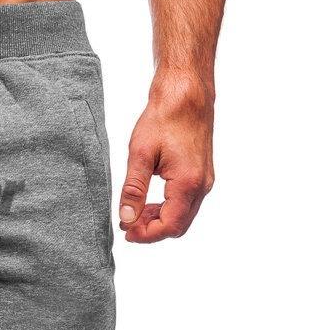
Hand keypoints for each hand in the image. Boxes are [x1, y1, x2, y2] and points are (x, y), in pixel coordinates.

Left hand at [119, 71, 214, 242]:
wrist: (186, 95)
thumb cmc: (164, 118)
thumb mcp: (140, 155)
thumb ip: (133, 190)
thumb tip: (126, 218)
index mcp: (188, 183)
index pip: (169, 225)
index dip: (146, 235)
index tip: (125, 232)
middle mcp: (201, 185)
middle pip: (178, 226)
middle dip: (151, 230)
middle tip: (127, 225)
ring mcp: (204, 180)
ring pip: (183, 216)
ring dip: (158, 220)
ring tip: (133, 214)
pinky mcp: (201, 175)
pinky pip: (186, 204)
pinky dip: (167, 209)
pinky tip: (148, 203)